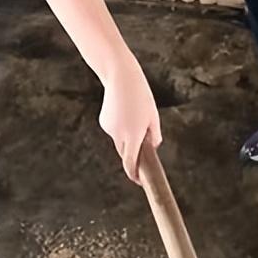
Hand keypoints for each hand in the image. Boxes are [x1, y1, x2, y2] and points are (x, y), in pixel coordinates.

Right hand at [98, 51, 161, 182]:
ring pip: (119, 140)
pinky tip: (123, 111)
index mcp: (133, 135)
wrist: (120, 77)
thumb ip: (154, 135)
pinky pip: (114, 130)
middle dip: (132, 154)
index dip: (134, 175)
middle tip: (142, 147)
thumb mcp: (153, 115)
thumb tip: (153, 147)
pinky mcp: (103, 122)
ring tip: (133, 115)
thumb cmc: (141, 95)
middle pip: (125, 153)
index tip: (139, 181)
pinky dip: (120, 126)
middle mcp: (119, 135)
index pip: (130, 163)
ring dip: (127, 136)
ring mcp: (109, 128)